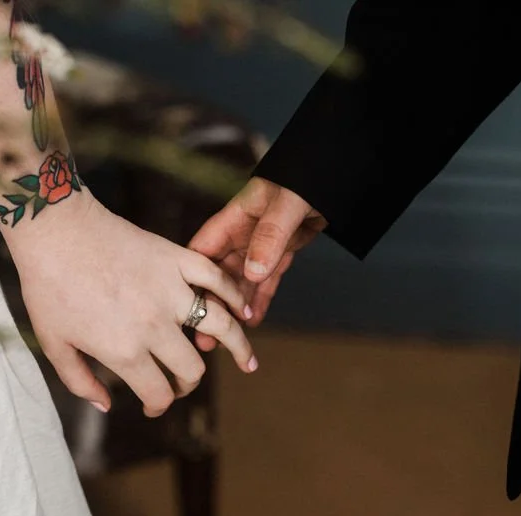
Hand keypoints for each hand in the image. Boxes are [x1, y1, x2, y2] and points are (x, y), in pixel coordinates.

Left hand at [10, 199, 256, 417]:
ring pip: (220, 327)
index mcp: (124, 351)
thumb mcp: (54, 344)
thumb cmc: (48, 288)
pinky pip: (216, 280)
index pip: (158, 392)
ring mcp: (170, 291)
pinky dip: (235, 297)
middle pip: (191, 369)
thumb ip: (80, 382)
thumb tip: (106, 406)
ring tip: (247, 362)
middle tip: (179, 382)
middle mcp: (154, 326)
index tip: (152, 405)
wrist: (55, 231)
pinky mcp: (176, 260)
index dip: (158, 405)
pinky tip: (244, 312)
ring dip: (238, 348)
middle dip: (187, 384)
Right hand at [188, 177, 326, 350]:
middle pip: (219, 274)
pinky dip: (261, 300)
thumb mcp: (288, 203)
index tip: (181, 307)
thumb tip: (252, 272)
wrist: (338, 170)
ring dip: (236, 310)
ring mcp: (262, 243)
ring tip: (227, 341)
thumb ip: (270, 236)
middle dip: (212, 306)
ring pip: (243, 282)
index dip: (190, 278)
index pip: (203, 250)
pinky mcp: (282, 251)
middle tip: (204, 338)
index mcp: (234, 217)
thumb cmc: (309, 177)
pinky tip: (254, 322)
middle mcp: (243, 233)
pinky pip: (267, 280)